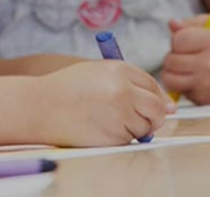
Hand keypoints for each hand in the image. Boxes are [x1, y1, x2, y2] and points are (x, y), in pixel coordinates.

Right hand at [34, 61, 169, 146]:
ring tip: (107, 120)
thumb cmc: (68, 88)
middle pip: (156, 108)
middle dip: (153, 117)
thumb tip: (169, 106)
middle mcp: (123, 91)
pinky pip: (128, 140)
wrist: (40, 106)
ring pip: (144, 127)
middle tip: (139, 119)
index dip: (154, 97)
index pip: (152, 86)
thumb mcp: (98, 72)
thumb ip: (130, 83)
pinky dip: (119, 138)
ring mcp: (119, 114)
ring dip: (133, 128)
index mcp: (120, 70)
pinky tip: (99, 128)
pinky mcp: (113, 136)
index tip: (151, 104)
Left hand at [162, 16, 209, 103]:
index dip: (178, 38)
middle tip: (186, 54)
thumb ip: (192, 23)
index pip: (178, 39)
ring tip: (185, 66)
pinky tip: (195, 78)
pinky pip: (179, 91)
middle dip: (174, 55)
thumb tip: (172, 24)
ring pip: (170, 78)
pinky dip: (183, 84)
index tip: (186, 40)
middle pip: (171, 60)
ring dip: (173, 71)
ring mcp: (208, 84)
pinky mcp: (206, 99)